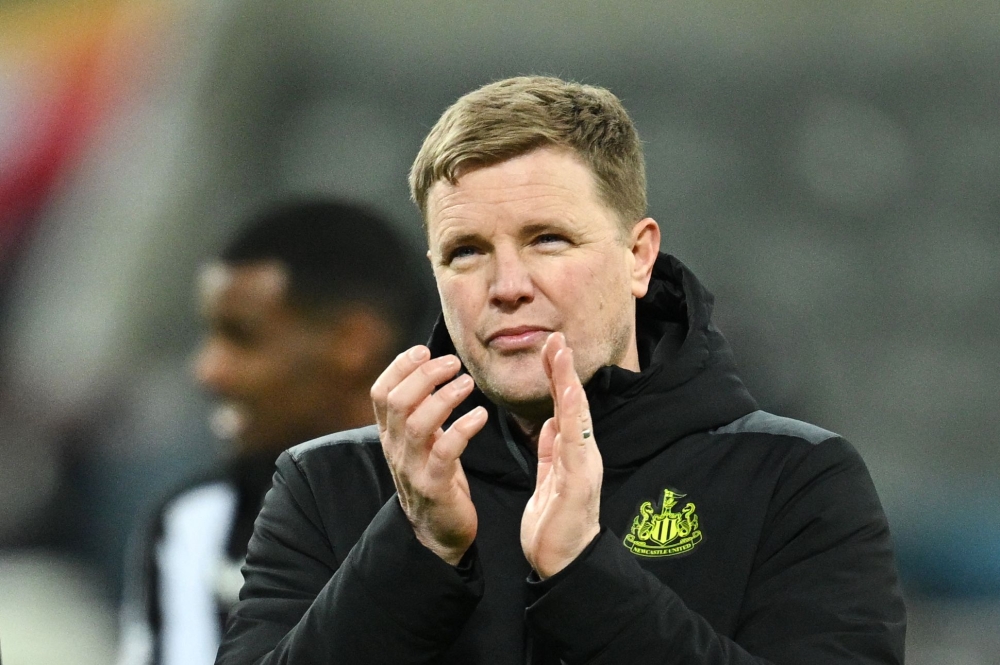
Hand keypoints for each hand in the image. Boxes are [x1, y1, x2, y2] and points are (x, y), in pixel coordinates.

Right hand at [371, 346, 487, 564]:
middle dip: (425, 375)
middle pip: (398, 402)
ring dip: (445, 397)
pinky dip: (463, 428)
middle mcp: (395, 449)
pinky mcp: (434, 487)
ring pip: (418, 424)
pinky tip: (480, 415)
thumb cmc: (436, 477)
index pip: (380, 392)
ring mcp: (412, 469)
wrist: (438, 533)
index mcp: (390, 435)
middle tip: (453, 363)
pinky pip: (445, 452)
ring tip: (468, 383)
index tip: (424, 350)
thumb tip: (433, 366)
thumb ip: (422, 408)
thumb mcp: (423, 440)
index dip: (399, 367)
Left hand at [520, 333, 602, 578]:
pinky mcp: (579, 481)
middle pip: (572, 404)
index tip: (550, 347)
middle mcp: (582, 453)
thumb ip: (551, 452)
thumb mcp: (548, 479)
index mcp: (571, 452)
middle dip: (563, 370)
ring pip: (575, 416)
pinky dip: (573, 418)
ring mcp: (583, 465)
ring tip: (561, 354)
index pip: (563, 407)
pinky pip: (574, 444)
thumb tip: (550, 423)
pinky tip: (569, 396)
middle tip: (556, 336)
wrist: (564, 562)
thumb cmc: (556, 524)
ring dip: (568, 383)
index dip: (557, 377)